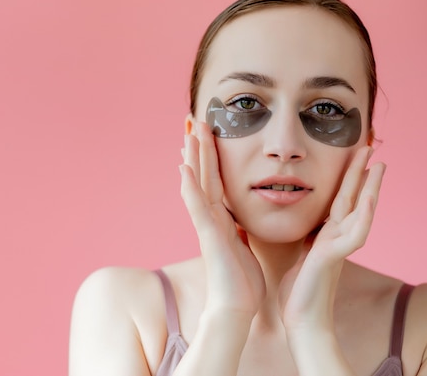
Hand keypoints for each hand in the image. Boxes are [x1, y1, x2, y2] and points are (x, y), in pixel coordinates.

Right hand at [180, 122, 263, 317]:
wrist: (237, 308)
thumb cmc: (242, 281)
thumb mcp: (243, 246)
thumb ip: (238, 230)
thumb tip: (238, 221)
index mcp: (222, 217)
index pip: (215, 178)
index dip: (211, 154)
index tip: (208, 131)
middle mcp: (211, 216)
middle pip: (204, 173)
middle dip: (198, 146)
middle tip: (194, 118)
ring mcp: (207, 225)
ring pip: (197, 183)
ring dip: (192, 156)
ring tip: (188, 131)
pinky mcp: (209, 236)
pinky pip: (197, 207)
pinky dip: (190, 187)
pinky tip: (183, 168)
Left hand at [279, 146, 385, 331]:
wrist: (301, 319)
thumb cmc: (298, 289)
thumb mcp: (299, 253)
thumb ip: (305, 237)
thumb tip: (300, 223)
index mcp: (325, 235)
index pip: (339, 200)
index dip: (345, 179)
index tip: (351, 157)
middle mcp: (335, 237)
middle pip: (351, 198)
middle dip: (360, 173)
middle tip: (368, 147)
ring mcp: (337, 247)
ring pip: (359, 211)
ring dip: (370, 187)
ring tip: (378, 164)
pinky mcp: (332, 257)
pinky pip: (353, 234)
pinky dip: (363, 216)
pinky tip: (368, 199)